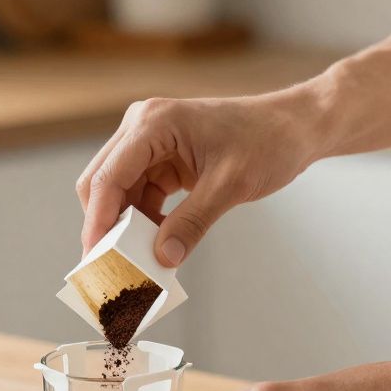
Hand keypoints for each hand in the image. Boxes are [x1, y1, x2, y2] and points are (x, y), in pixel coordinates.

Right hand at [76, 90, 325, 265]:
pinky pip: (140, 194)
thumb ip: (192, 222)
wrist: (295, 127)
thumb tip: (162, 258)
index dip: (98, 220)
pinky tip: (153, 246)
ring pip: (119, 192)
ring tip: (134, 262)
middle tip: (108, 268)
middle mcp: (143, 127)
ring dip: (125, 227)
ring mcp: (150, 142)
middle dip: (104, 226)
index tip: (95, 258)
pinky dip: (143, 221)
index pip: (108, 177)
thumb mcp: (230, 185)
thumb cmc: (268, 141)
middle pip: (102, 183)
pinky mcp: (162, 158)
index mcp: (153, 122)